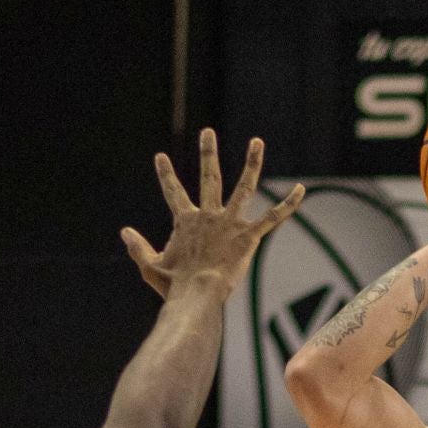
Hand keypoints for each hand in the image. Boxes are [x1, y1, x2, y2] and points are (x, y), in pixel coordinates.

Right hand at [123, 129, 304, 300]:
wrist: (197, 295)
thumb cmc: (173, 286)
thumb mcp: (149, 266)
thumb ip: (137, 247)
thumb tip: (124, 231)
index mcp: (185, 221)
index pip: (173, 191)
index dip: (166, 175)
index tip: (161, 157)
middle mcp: (208, 215)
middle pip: (209, 177)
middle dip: (208, 152)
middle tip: (208, 132)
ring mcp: (229, 223)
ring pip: (243, 187)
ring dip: (251, 163)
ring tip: (257, 142)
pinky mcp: (248, 237)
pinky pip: (273, 217)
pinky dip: (289, 204)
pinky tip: (302, 190)